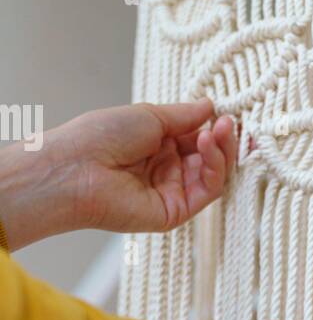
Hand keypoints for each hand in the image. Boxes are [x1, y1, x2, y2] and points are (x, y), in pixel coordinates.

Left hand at [0, 99, 236, 248]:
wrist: (76, 168)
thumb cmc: (100, 137)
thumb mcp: (149, 116)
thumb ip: (185, 116)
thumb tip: (211, 107)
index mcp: (157, 146)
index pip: (198, 138)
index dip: (215, 127)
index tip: (227, 114)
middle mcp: (166, 170)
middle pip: (209, 157)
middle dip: (223, 139)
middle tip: (229, 122)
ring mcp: (171, 191)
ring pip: (213, 175)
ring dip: (221, 151)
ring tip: (217, 131)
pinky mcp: (175, 212)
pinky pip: (207, 192)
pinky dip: (215, 168)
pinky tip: (207, 145)